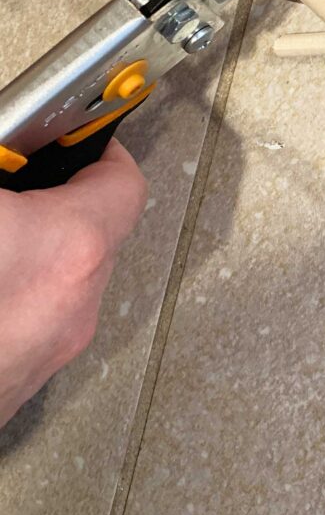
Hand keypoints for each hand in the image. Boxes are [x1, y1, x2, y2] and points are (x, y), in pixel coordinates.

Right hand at [0, 140, 146, 428]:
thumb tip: (3, 152)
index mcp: (68, 245)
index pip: (122, 182)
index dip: (99, 150)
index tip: (72, 134)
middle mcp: (74, 302)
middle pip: (96, 230)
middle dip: (54, 198)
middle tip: (15, 181)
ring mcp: (51, 349)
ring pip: (64, 278)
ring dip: (31, 247)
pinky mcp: (21, 381)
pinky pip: (36, 316)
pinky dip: (13, 290)